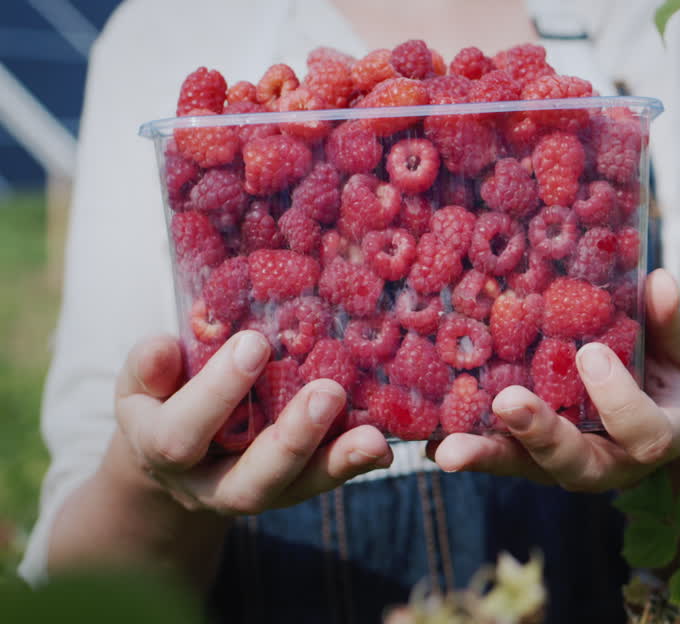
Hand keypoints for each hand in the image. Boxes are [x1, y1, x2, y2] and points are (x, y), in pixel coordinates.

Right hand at [111, 331, 392, 515]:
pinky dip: (356, 464)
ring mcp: (255, 491)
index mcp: (161, 450)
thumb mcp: (140, 385)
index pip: (182, 433)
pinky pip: (325, 481)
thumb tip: (163, 346)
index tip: (255, 343)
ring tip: (375, 438)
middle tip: (328, 392)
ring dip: (338, 461)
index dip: (217, 392)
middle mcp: (209, 484)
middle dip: (292, 439)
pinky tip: (386, 447)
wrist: (171, 459)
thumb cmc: (162, 401)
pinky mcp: (292, 488)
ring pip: (297, 488)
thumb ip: (148, 369)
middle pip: (251, 479)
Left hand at [429, 269, 679, 490]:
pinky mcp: (526, 457)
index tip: (591, 354)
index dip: (617, 400)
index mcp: (654, 436)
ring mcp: (561, 464)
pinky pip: (496, 456)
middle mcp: (607, 462)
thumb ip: (671, 321)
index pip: (643, 433)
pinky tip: (428, 438)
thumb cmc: (665, 371)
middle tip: (510, 402)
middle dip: (540, 435)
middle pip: (574, 463)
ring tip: (448, 449)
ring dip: (486, 456)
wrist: (650, 411)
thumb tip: (661, 282)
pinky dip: (463, 447)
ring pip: (524, 466)